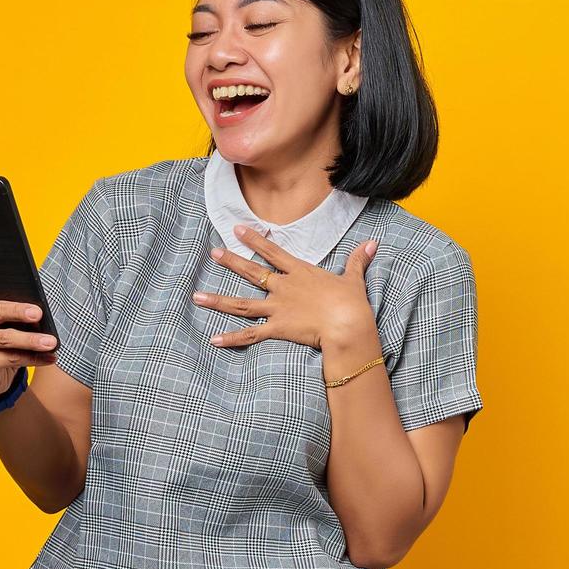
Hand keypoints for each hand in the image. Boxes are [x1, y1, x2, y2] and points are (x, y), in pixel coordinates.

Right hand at [0, 233, 57, 395]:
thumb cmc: (7, 339)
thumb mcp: (11, 321)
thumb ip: (20, 309)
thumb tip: (43, 306)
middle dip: (18, 311)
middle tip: (37, 312)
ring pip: (7, 338)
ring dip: (32, 340)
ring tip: (52, 342)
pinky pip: (12, 358)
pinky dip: (34, 358)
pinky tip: (50, 357)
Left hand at [191, 224, 379, 349]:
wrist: (348, 324)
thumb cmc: (352, 303)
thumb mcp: (354, 278)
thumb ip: (358, 260)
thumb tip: (372, 243)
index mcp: (300, 272)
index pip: (272, 251)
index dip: (254, 240)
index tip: (237, 229)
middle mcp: (284, 287)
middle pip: (252, 272)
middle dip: (231, 262)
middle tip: (213, 253)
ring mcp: (277, 308)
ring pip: (242, 303)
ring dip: (218, 300)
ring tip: (196, 296)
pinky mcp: (277, 328)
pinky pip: (250, 334)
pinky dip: (232, 338)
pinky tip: (213, 340)